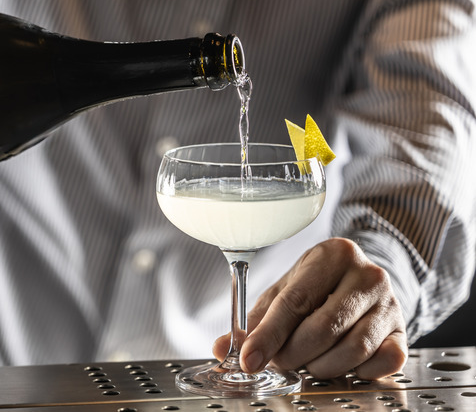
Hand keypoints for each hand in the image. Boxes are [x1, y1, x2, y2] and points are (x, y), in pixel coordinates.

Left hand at [213, 237, 407, 379]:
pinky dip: (356, 371)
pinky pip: (381, 363)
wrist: (363, 281)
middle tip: (280, 359)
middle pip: (322, 328)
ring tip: (307, 360)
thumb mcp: (284, 293)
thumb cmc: (318, 287)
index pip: (294, 301)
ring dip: (320, 366)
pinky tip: (340, 361)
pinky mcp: (405, 333)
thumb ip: (253, 321)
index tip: (250, 359)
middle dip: (293, 354)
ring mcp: (391, 304)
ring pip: (351, 350)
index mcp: (332, 255)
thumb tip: (222, 348)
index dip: (268, 335)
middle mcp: (368, 275)